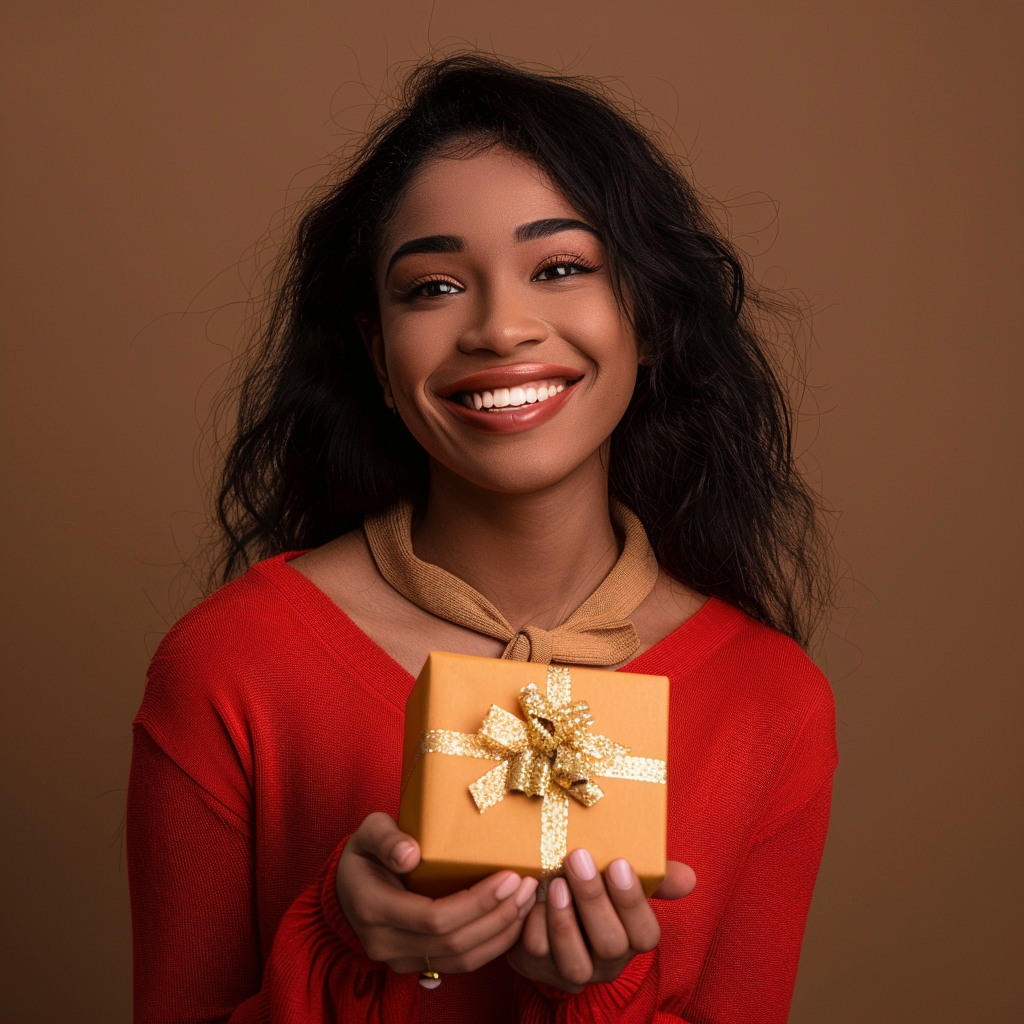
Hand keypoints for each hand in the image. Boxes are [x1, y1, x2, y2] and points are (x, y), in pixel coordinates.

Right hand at [336, 812, 538, 973]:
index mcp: (373, 908)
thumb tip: (410, 853)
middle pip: (453, 942)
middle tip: (527, 885)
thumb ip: (386, 838)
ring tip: (526, 901)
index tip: (508, 876)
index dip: (476, 901)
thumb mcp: (368, 832)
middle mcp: (385, 942)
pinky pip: (459, 963)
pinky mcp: (415, 964)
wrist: (347, 887)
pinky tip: (512, 920)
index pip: (434, 917)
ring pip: (461, 959)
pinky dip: (491, 945)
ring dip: (500, 933)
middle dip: (498, 915)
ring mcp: (399, 959)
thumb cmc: (365, 853)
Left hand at [506, 852, 695, 992]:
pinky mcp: (537, 967)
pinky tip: (532, 894)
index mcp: (633, 937)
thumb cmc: (595, 888)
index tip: (618, 863)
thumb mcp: (622, 879)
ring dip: (564, 919)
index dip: (632, 901)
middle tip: (578, 858)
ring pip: (573, 960)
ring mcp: (572, 968)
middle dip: (593, 900)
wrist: (548, 902)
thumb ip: (654, 876)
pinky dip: (534, 922)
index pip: (645, 934)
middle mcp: (607, 962)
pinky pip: (537, 952)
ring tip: (556, 882)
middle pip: (609, 944)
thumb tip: (689, 879)